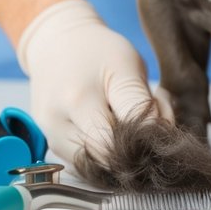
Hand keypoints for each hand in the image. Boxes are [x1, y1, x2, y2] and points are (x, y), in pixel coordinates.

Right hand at [16, 0, 173, 165]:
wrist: (56, 44)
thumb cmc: (97, 50)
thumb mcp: (127, 65)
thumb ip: (142, 103)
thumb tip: (157, 138)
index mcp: (78, 99)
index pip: (116, 145)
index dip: (144, 141)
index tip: (160, 124)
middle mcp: (58, 124)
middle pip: (106, 159)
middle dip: (134, 146)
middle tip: (148, 119)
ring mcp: (50, 137)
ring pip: (96, 165)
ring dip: (119, 150)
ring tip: (127, 118)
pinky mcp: (50, 144)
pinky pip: (84, 161)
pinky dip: (104, 150)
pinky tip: (112, 126)